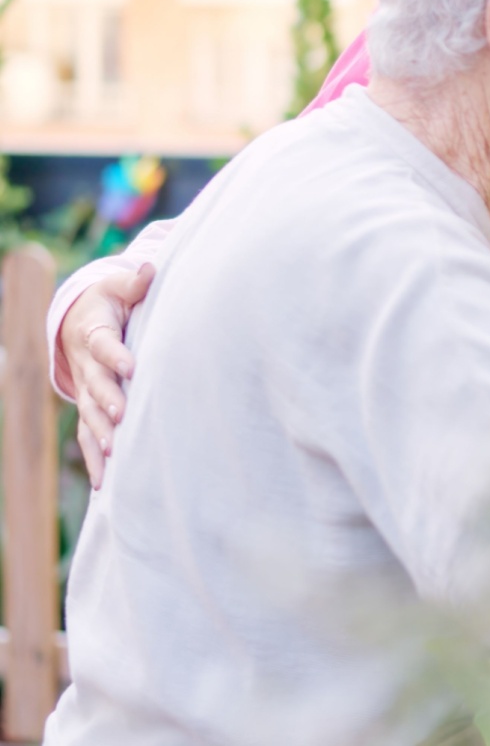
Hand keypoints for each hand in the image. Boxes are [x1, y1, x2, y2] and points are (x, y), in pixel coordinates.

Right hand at [59, 265, 154, 487]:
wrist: (78, 322)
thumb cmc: (111, 302)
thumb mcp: (119, 288)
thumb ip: (135, 283)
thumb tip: (149, 269)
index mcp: (93, 332)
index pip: (104, 344)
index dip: (116, 355)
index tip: (131, 366)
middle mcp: (86, 365)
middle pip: (95, 384)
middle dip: (107, 400)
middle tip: (121, 416)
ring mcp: (85, 390)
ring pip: (89, 415)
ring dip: (100, 433)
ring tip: (113, 451)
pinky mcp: (89, 409)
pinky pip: (89, 436)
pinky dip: (96, 458)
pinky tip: (106, 482)